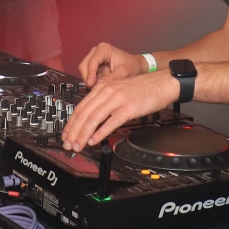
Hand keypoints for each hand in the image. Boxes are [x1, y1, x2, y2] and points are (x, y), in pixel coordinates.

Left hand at [61, 70, 180, 150]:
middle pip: (84, 114)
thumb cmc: (142, 89)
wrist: (162, 83)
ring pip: (94, 118)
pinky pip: (110, 122)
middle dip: (73, 132)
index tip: (66, 135)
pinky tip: (93, 141)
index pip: (81, 107)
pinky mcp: (128, 108)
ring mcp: (117, 99)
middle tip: (67, 144)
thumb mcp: (118, 91)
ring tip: (78, 146)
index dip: (71, 123)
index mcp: (102, 87)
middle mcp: (107, 92)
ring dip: (83, 135)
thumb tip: (92, 118)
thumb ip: (104, 102)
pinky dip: (100, 133)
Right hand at [77, 42, 144, 83]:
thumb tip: (97, 86)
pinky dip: (91, 80)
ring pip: (84, 70)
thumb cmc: (132, 67)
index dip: (90, 74)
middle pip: (84, 65)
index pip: (92, 62)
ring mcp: (94, 58)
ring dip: (89, 79)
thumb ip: (111, 79)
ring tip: (97, 88)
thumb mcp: (124, 73)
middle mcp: (96, 51)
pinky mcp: (94, 66)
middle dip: (88, 77)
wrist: (137, 67)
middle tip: (93, 88)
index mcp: (104, 49)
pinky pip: (88, 74)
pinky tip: (98, 86)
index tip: (91, 85)